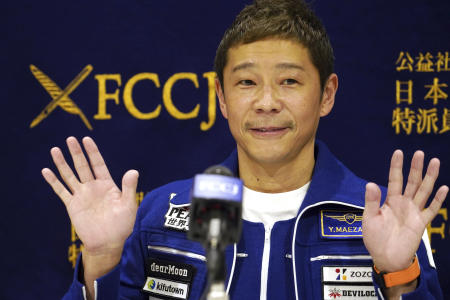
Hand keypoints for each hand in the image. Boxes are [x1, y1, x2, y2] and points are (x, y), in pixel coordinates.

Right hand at [42, 136, 138, 255]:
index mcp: (107, 185)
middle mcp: (93, 187)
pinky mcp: (72, 205)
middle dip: (76, 153)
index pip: (98, 164)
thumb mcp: (128, 205)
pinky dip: (54, 181)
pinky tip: (46, 171)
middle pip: (83, 166)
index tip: (86, 139)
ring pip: (70, 175)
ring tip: (55, 149)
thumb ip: (129, 188)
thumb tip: (133, 171)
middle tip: (70, 138)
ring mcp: (81, 195)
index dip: (92, 152)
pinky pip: (61, 191)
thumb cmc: (122, 225)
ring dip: (62, 163)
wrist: (108, 243)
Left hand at [362, 150, 447, 272]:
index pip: (394, 179)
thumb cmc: (375, 238)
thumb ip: (371, 201)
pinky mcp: (421, 222)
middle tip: (420, 153)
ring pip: (423, 191)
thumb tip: (371, 183)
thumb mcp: (369, 218)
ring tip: (435, 162)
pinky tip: (444, 188)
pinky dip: (438, 199)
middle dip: (416, 167)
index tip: (398, 152)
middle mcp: (403, 203)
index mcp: (390, 200)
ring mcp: (413, 212)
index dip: (396, 166)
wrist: (386, 257)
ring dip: (429, 177)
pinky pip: (431, 209)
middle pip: (412, 181)